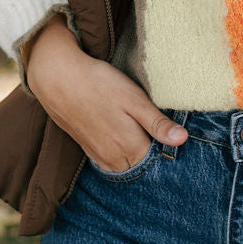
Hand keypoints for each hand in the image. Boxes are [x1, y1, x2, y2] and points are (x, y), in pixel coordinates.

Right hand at [24, 15, 186, 171]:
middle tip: (155, 126)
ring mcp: (99, 156)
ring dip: (135, 152)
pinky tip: (120, 133)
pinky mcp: (88, 149)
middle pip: (143, 164)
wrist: (59, 79)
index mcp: (131, 148)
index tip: (170, 129)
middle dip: (152, 151)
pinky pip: (111, 160)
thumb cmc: (100, 85)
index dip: (167, 144)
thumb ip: (158, 124)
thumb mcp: (135, 100)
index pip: (159, 159)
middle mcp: (115, 159)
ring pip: (126, 164)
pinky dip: (120, 152)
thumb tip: (183, 140)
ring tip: (138, 128)